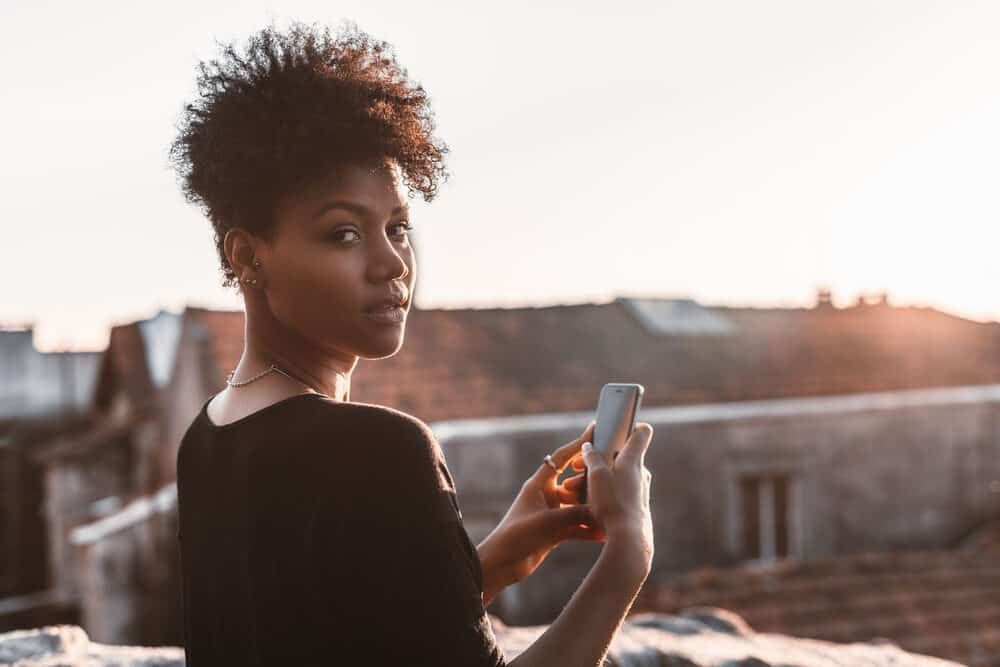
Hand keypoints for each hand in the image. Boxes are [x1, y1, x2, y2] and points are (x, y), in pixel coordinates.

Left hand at [477, 421, 603, 603]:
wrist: (502, 564)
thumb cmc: (517, 536)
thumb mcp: (549, 522)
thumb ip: (576, 513)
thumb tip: (601, 510)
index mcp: (539, 484)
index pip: (561, 458)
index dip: (578, 444)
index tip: (595, 430)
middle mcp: (546, 496)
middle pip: (575, 482)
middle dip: (593, 482)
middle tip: (613, 478)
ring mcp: (551, 513)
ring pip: (579, 506)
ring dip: (593, 509)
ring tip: (614, 509)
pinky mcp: (555, 531)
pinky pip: (577, 526)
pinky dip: (589, 529)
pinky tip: (605, 533)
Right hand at [578, 422, 654, 579]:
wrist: (628, 540)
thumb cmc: (613, 503)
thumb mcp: (596, 475)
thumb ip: (591, 457)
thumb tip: (588, 447)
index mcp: (634, 459)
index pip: (641, 432)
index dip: (631, 424)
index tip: (616, 425)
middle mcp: (640, 473)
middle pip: (619, 456)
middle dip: (596, 459)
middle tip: (577, 466)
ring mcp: (639, 490)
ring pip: (614, 477)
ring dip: (593, 479)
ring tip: (572, 491)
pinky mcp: (634, 506)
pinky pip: (615, 493)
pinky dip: (600, 494)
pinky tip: (583, 504)